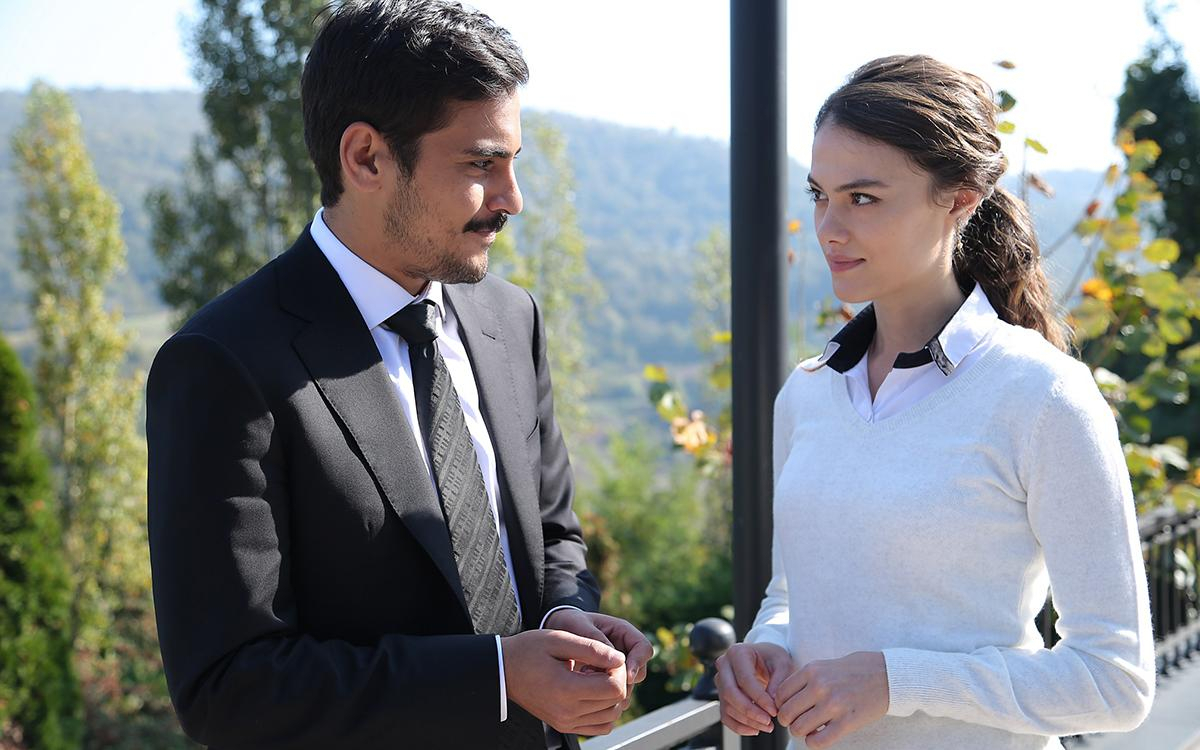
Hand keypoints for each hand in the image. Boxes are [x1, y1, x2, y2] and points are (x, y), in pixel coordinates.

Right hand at [502, 629, 628, 735]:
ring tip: (595, 677)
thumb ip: (592, 648)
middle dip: (617, 680)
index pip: (615, 688)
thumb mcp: (559, 640)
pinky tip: (593, 691)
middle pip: (615, 702)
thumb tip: (620, 659)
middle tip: (601, 664)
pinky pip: (600, 726)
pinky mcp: (565, 726)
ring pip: (611, 716)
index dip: (619, 670)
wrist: (504, 670)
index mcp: (566, 689)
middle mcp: (567, 712)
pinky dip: (605, 710)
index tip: (607, 657)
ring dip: (612, 696)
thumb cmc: (529, 651)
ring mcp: (566, 722)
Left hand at [545, 609, 652, 686]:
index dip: (638, 663)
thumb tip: (618, 662)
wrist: (557, 630)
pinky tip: (584, 689)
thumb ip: (596, 642)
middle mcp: (624, 650)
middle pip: (639, 672)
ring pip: (628, 686)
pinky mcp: (608, 679)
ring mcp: (617, 666)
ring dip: (611, 690)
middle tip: (597, 680)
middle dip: (623, 681)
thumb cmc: (569, 623)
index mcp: (623, 632)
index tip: (625, 676)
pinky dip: (603, 697)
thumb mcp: (579, 626)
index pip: (643, 648)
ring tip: (586, 680)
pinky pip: (614, 694)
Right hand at [714, 642, 792, 735]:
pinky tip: (755, 729)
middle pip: (730, 693)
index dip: (759, 698)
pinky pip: (725, 716)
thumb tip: (771, 702)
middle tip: (768, 722)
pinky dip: (739, 727)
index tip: (774, 710)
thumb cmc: (772, 658)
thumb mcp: (782, 662)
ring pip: (728, 706)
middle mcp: (724, 666)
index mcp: (737, 653)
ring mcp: (720, 682)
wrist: (764, 659)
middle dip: (750, 711)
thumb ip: (779, 680)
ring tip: (767, 726)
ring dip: (747, 721)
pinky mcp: (722, 696)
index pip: (744, 679)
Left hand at [774, 651, 888, 748]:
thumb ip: (804, 680)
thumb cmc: (854, 670)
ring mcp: (834, 705)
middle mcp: (820, 686)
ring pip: (799, 728)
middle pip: (786, 712)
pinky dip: (813, 742)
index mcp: (812, 670)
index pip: (780, 694)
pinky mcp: (847, 722)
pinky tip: (819, 736)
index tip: (789, 709)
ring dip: (800, 732)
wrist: (887, 675)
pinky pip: (818, 741)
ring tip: (809, 728)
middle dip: (788, 721)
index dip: (781, 705)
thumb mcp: (825, 666)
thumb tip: (782, 700)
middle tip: (797, 721)